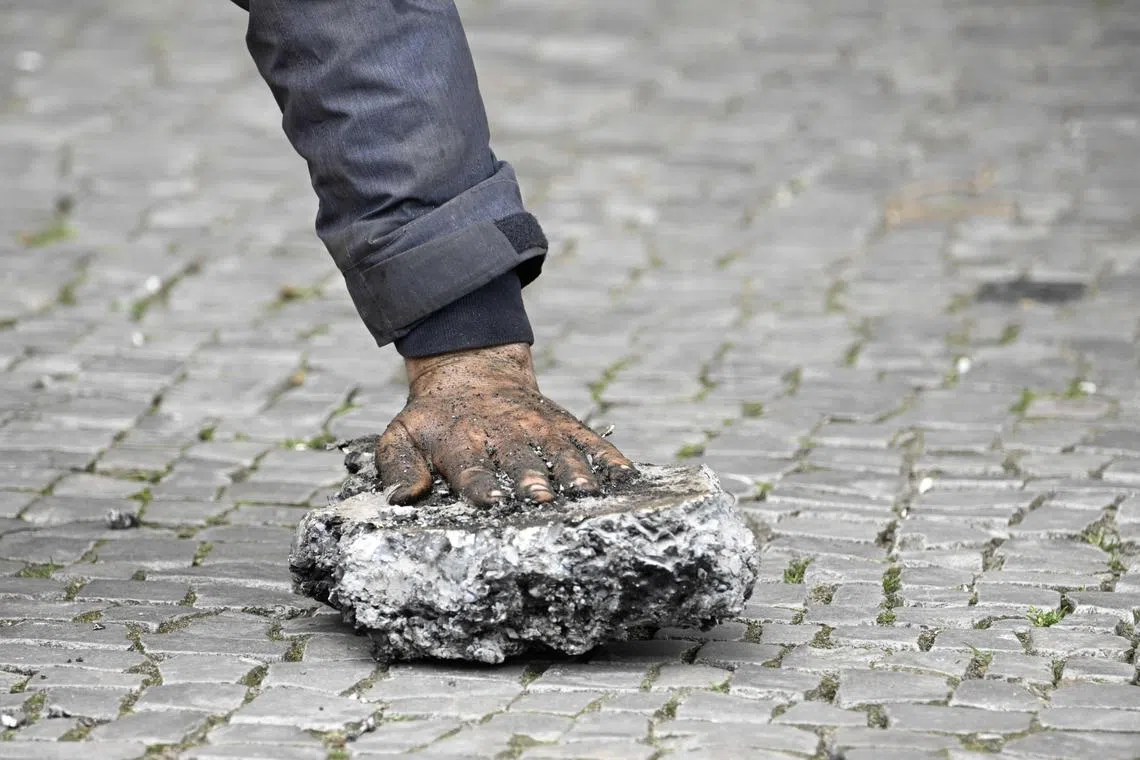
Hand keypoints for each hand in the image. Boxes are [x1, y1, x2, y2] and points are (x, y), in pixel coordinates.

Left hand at [376, 343, 635, 505]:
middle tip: (543, 499)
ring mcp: (539, 429)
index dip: (482, 485)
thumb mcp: (402, 436)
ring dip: (574, 474)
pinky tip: (626, 477)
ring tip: (586, 493)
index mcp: (462, 442)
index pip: (472, 468)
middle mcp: (505, 435)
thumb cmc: (434, 418)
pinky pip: (591, 442)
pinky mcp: (565, 425)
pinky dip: (609, 458)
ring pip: (560, 453)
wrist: (471, 368)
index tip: (494, 502)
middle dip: (533, 480)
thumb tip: (402, 498)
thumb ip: (398, 467)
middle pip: (521, 461)